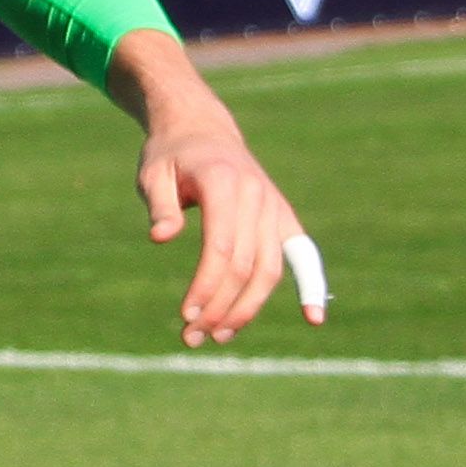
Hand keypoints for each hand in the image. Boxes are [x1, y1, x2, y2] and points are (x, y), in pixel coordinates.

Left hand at [137, 108, 321, 345]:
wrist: (202, 129)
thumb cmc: (170, 155)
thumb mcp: (152, 172)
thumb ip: (159, 204)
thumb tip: (162, 237)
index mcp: (225, 184)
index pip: (221, 248)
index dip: (207, 286)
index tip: (187, 315)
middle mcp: (258, 197)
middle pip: (246, 266)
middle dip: (221, 306)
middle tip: (192, 337)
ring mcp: (275, 207)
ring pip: (270, 268)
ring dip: (247, 308)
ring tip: (218, 337)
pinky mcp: (283, 217)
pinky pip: (300, 255)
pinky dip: (310, 285)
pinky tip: (313, 318)